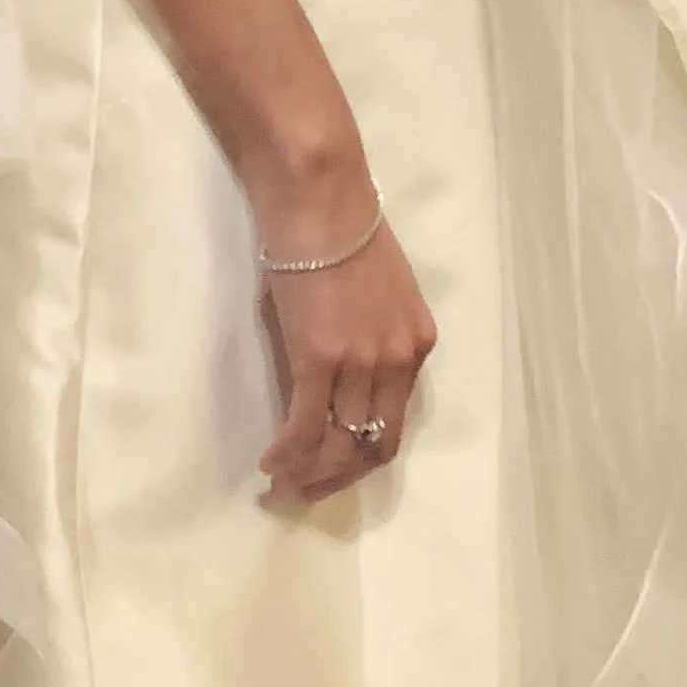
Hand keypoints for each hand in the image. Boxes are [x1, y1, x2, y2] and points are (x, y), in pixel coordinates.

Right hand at [257, 200, 438, 506]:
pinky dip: (287, 454)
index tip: (334, 466)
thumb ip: (367, 339)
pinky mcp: (321, 359)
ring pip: (339, 444)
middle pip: (375, 445)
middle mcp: (398, 359)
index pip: (396, 421)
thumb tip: (336, 381)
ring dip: (310, 474)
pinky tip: (269, 463)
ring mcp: (362, 362)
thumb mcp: (374, 294)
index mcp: (417, 342)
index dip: (363, 454)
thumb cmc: (341, 231)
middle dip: (340, 477)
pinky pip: (306, 426)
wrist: (320, 197)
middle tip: (307, 490)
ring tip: (283, 483)